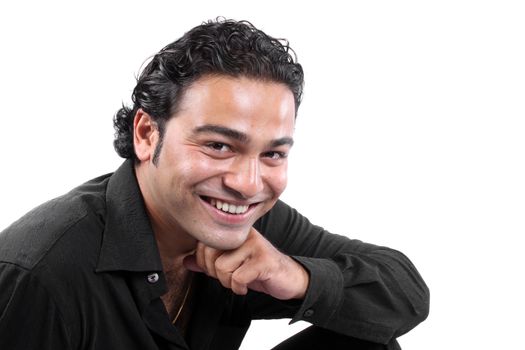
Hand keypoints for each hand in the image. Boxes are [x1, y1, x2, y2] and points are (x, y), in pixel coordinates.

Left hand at [183, 227, 308, 299]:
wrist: (289, 278)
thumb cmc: (259, 270)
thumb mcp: (231, 265)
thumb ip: (208, 262)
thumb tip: (186, 261)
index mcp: (234, 232)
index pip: (203, 243)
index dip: (204, 262)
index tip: (219, 270)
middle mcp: (244, 234)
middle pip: (210, 255)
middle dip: (216, 274)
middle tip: (230, 278)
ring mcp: (255, 245)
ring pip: (222, 267)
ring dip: (229, 282)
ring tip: (240, 281)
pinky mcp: (263, 260)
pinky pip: (238, 277)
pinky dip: (240, 288)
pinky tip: (248, 286)